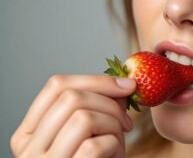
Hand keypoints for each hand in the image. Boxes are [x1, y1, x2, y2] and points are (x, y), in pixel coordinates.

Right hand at [10, 74, 135, 157]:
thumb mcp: (89, 131)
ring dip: (114, 124)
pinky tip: (116, 154)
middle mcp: (28, 146)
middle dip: (110, 102)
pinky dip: (115, 145)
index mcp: (30, 129)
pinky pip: (94, 145)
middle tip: (127, 119)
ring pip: (83, 117)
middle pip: (71, 96)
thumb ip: (96, 105)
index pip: (56, 85)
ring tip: (120, 139)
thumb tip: (124, 82)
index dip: (97, 79)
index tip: (127, 85)